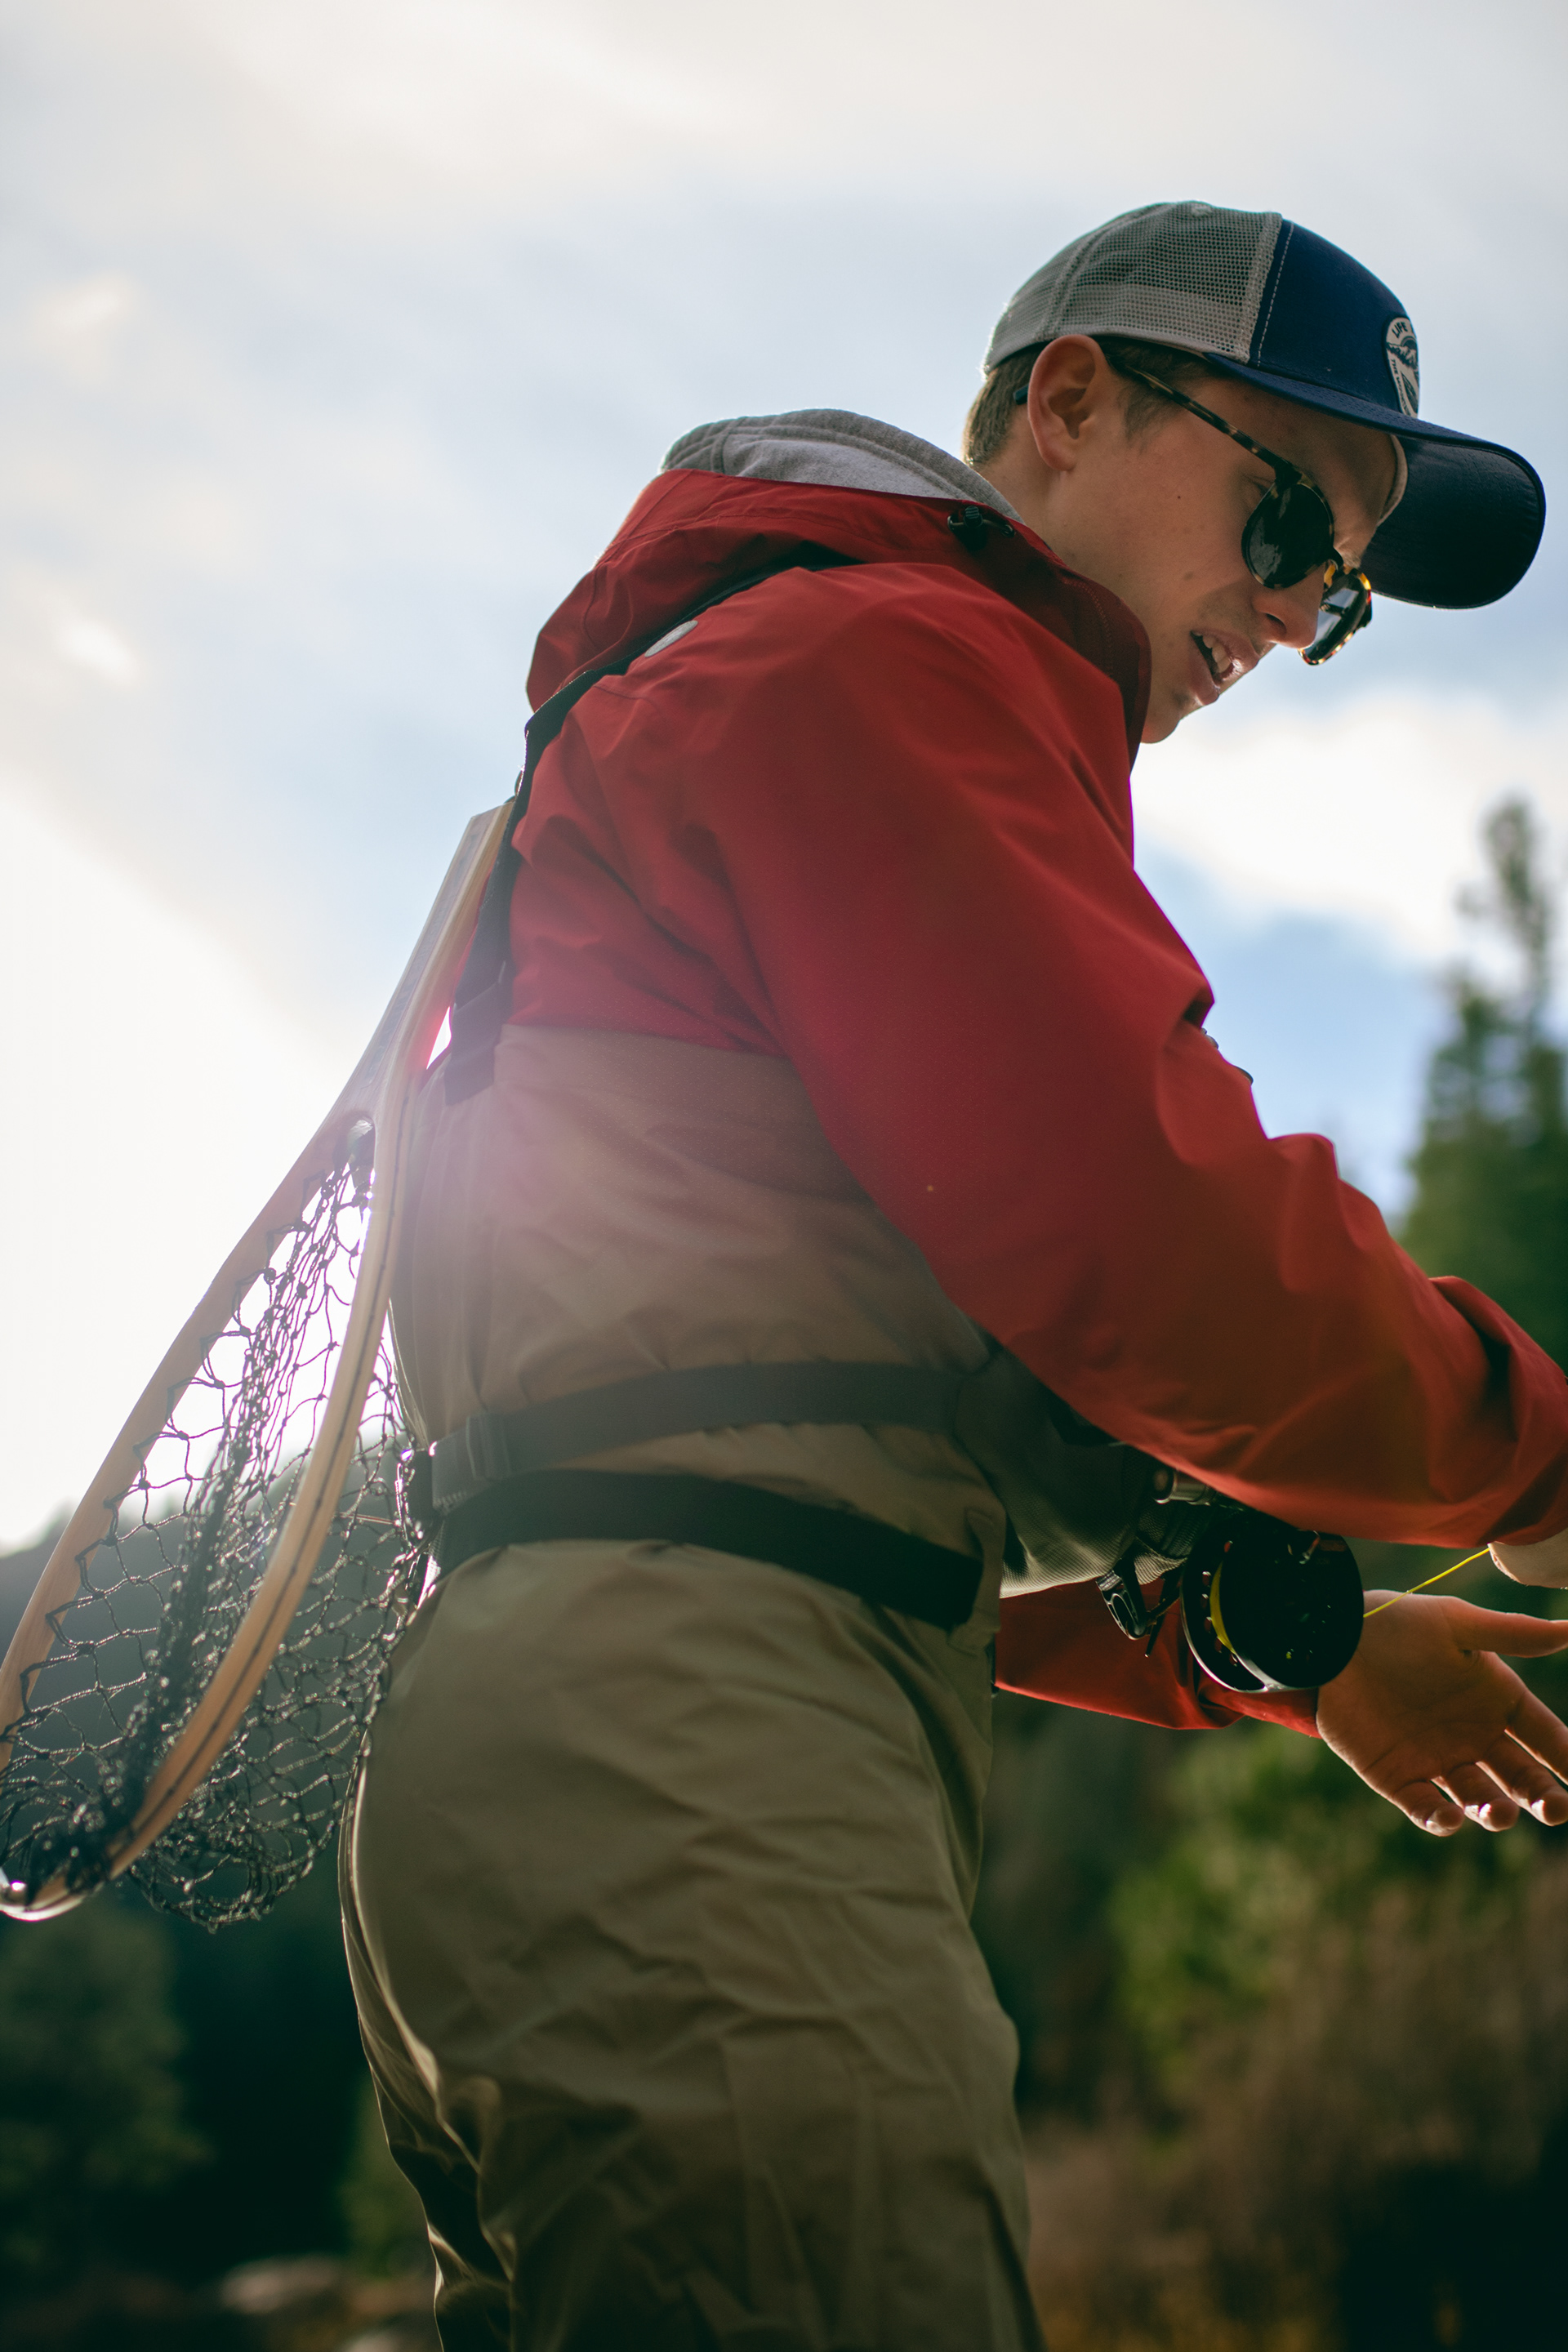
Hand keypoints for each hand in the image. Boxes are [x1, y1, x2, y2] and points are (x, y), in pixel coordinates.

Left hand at [1316, 1592, 1567, 1835]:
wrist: (1329, 1638)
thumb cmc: (1395, 1622)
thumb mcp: (1456, 1623)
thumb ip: (1514, 1633)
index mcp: (1495, 1697)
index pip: (1544, 1734)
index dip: (1566, 1755)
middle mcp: (1473, 1734)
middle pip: (1520, 1776)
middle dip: (1542, 1795)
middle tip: (1556, 1809)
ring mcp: (1436, 1758)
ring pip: (1479, 1798)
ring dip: (1495, 1811)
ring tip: (1502, 1812)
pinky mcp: (1397, 1777)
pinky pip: (1424, 1807)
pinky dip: (1440, 1818)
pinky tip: (1451, 1819)